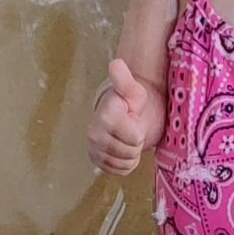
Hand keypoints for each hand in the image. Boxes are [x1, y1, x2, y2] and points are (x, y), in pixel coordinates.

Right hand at [87, 59, 150, 174]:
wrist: (122, 114)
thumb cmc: (132, 103)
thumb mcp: (134, 90)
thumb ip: (124, 79)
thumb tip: (116, 63)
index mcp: (105, 116)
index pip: (135, 137)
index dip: (139, 129)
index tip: (133, 118)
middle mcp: (95, 133)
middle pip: (131, 151)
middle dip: (136, 142)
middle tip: (133, 128)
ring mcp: (94, 149)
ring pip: (125, 162)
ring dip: (132, 152)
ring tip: (129, 137)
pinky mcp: (97, 161)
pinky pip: (120, 171)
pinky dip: (126, 163)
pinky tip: (125, 148)